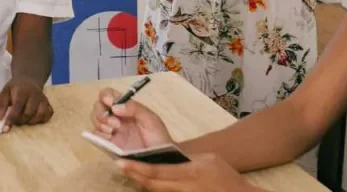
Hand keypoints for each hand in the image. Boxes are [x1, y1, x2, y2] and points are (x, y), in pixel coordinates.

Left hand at [0, 78, 52, 130]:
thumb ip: (0, 106)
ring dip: (31, 122)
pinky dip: (41, 120)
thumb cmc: (15, 88)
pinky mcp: (49, 104)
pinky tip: (34, 118)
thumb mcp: (5, 92)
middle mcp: (35, 95)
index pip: (17, 107)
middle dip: (20, 121)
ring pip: (40, 115)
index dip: (11, 119)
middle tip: (15, 121)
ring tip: (24, 120)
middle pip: (29, 113)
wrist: (29, 79)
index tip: (5, 129)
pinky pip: (48, 115)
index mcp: (23, 91)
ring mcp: (44, 100)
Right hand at [90, 88, 171, 150]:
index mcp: (125, 107)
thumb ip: (134, 108)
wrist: (161, 158)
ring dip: (100, 123)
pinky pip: (95, 136)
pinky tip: (109, 138)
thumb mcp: (150, 118)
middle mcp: (115, 116)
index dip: (105, 95)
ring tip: (113, 131)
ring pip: (95, 120)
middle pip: (98, 106)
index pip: (108, 94)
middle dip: (102, 112)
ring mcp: (111, 130)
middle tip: (115, 123)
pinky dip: (98, 134)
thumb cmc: (158, 136)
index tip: (110, 102)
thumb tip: (114, 107)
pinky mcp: (108, 144)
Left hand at [118, 152, 255, 191]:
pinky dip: (154, 189)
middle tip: (120, 166)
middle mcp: (185, 187)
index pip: (158, 171)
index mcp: (191, 172)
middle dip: (135, 176)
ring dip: (142, 183)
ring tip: (130, 172)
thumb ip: (186, 159)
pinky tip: (146, 181)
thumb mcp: (208, 159)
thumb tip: (167, 157)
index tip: (122, 162)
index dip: (138, 168)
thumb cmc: (225, 176)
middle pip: (153, 185)